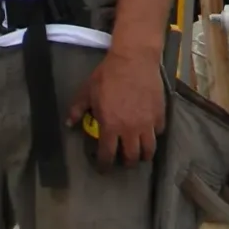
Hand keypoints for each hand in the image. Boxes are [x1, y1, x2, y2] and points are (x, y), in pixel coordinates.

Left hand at [67, 49, 166, 169]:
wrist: (133, 60)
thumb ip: (77, 109)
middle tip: (123, 161)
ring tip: (139, 154)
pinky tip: (149, 132)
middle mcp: (130, 130)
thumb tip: (69, 124)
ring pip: (149, 150)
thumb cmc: (107, 75)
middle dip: (126, 163)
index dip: (104, 165)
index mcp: (110, 126)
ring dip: (143, 155)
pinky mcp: (160, 115)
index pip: (107, 154)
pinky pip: (158, 132)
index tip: (103, 168)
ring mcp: (147, 124)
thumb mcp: (87, 91)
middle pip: (131, 157)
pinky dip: (153, 135)